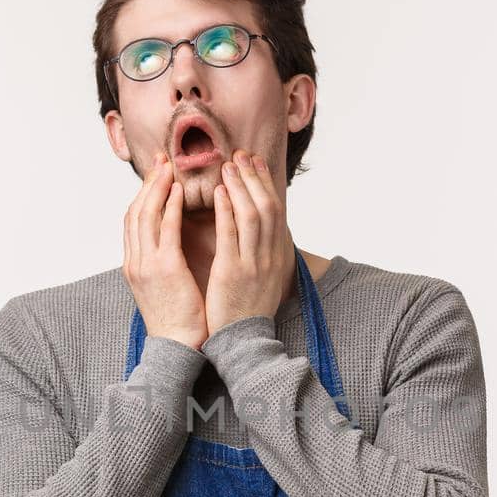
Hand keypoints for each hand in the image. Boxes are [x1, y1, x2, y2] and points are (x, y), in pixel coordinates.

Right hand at [123, 148, 207, 349]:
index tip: (156, 176)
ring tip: (169, 166)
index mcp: (133, 266)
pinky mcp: (164, 269)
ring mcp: (146, 264)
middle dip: (148, 183)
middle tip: (161, 160)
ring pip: (146, 214)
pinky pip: (165, 229)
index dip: (143, 195)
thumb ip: (161, 265)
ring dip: (157, 187)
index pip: (133, 221)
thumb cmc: (177, 322)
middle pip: (135, 211)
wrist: (176, 348)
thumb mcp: (162, 289)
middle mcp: (135, 261)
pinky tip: (179, 190)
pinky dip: (169, 206)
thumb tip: (169, 248)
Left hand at [207, 149, 295, 334]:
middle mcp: (270, 256)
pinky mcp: (234, 273)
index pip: (275, 209)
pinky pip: (232, 236)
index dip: (265, 183)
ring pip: (252, 215)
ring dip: (240, 186)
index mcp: (277, 255)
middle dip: (254, 177)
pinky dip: (226, 211)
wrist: (244, 341)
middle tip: (241, 154)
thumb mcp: (266, 277)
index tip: (255, 162)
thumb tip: (265, 229)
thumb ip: (266, 251)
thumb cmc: (248, 309)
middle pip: (267, 206)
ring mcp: (253, 263)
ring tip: (229, 166)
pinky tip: (219, 192)